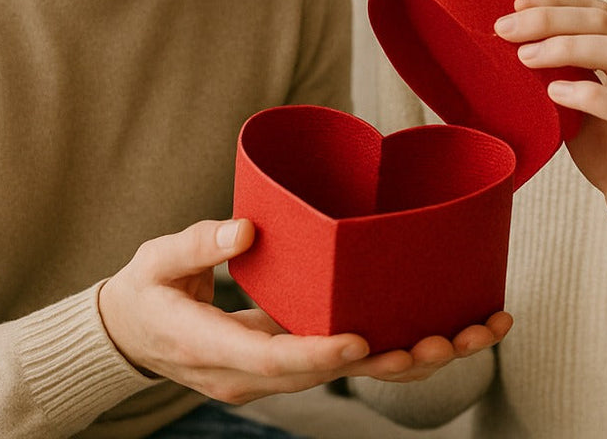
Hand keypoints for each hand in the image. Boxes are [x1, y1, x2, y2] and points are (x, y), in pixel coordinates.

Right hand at [97, 219, 508, 402]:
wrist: (132, 335)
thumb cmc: (146, 292)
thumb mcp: (156, 262)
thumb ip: (196, 245)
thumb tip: (243, 229)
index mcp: (216, 353)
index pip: (274, 362)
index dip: (319, 355)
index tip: (361, 341)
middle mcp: (254, 377)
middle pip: (333, 376)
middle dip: (395, 360)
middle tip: (448, 337)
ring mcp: (278, 375)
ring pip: (356, 375)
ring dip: (417, 358)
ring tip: (475, 331)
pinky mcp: (298, 361)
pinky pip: (356, 362)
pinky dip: (405, 348)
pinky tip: (452, 329)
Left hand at [495, 0, 606, 289]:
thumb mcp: (579, 101)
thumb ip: (563, 70)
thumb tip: (516, 39)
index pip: (601, 11)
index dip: (557, 3)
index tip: (515, 6)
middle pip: (606, 23)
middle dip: (551, 20)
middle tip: (506, 29)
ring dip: (566, 48)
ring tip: (525, 58)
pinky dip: (586, 94)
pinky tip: (555, 94)